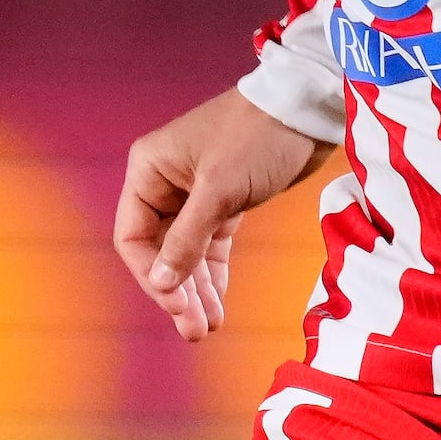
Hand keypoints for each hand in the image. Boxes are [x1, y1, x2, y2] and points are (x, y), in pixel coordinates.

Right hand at [113, 82, 340, 345]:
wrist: (306, 109)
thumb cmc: (257, 139)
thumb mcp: (219, 192)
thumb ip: (186, 240)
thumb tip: (160, 284)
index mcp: (149, 171)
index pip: (134, 238)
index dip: (152, 277)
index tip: (178, 307)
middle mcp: (165, 182)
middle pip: (159, 250)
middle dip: (177, 292)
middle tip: (195, 330)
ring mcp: (194, 192)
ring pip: (186, 252)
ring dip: (196, 289)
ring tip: (209, 327)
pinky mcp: (224, 199)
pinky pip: (210, 244)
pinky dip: (214, 273)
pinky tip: (218, 303)